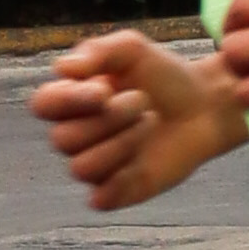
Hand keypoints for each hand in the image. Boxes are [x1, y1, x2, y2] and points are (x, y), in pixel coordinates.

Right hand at [31, 27, 248, 207]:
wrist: (205, 106)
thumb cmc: (163, 75)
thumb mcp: (132, 50)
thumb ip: (96, 52)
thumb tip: (61, 68)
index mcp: (71, 100)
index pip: (44, 105)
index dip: (68, 100)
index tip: (105, 89)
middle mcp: (77, 136)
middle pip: (64, 139)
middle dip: (107, 119)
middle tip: (142, 101)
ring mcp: (97, 166)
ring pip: (81, 168)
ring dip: (119, 144)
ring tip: (150, 123)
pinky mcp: (118, 192)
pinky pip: (101, 199)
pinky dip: (121, 180)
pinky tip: (144, 161)